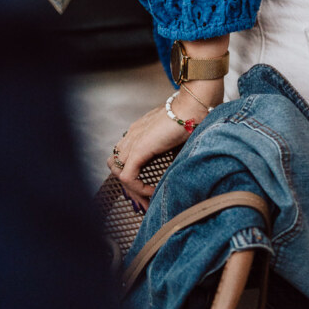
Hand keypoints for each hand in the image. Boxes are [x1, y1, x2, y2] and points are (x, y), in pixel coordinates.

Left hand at [109, 78, 223, 208]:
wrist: (191, 107)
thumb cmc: (190, 118)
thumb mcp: (174, 138)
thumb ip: (169, 150)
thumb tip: (176, 167)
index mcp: (139, 131)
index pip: (124, 156)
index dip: (134, 175)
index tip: (148, 191)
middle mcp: (132, 135)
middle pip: (117, 165)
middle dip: (131, 187)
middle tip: (146, 201)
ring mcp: (133, 141)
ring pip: (118, 172)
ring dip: (133, 189)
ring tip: (148, 198)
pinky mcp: (138, 149)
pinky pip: (127, 177)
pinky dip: (138, 188)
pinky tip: (153, 192)